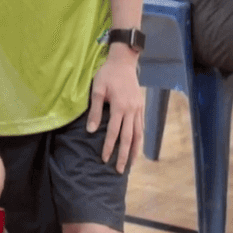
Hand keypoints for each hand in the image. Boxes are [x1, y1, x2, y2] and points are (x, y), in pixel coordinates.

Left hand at [88, 48, 144, 173]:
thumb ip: (95, 111)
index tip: (104, 159)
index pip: (114, 132)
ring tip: (130, 163)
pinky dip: (140, 138)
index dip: (109, 147)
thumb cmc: (107, 74)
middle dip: (123, 155)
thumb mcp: (97, 90)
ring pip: (138, 134)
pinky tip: (137, 146)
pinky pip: (141, 126)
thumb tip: (90, 130)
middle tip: (119, 169)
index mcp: (120, 107)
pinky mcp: (141, 107)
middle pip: (128, 137)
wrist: (124, 62)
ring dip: (134, 150)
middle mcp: (131, 111)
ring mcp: (138, 109)